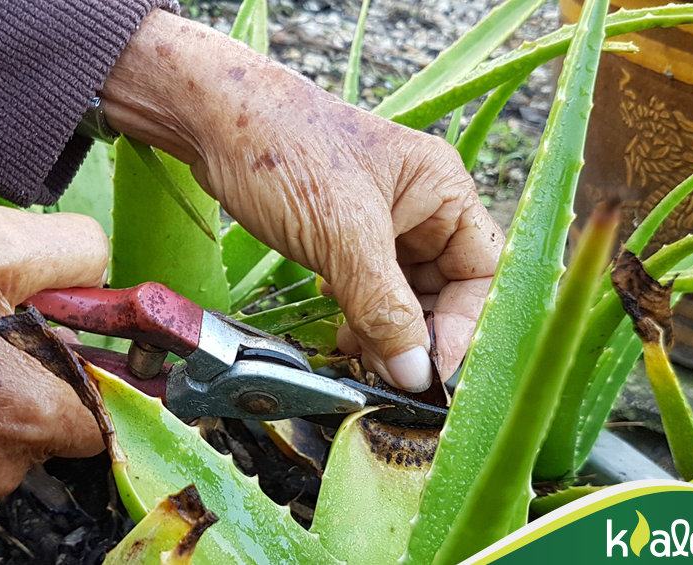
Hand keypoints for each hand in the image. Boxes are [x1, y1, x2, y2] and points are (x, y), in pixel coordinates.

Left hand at [101, 10, 502, 390]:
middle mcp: (421, 204)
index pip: (482, 273)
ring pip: (404, 292)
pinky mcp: (342, 231)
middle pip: (446, 288)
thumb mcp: (342, 236)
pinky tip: (340, 332)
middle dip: (420, 335)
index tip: (432, 375)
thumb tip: (415, 374)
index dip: (465, 327)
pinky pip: (368, 284)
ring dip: (387, 331)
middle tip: (389, 376)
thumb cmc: (284, 156)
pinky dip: (359, 314)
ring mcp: (381, 218)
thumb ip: (384, 308)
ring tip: (359, 357)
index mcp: (442, 190)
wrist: (210, 119)